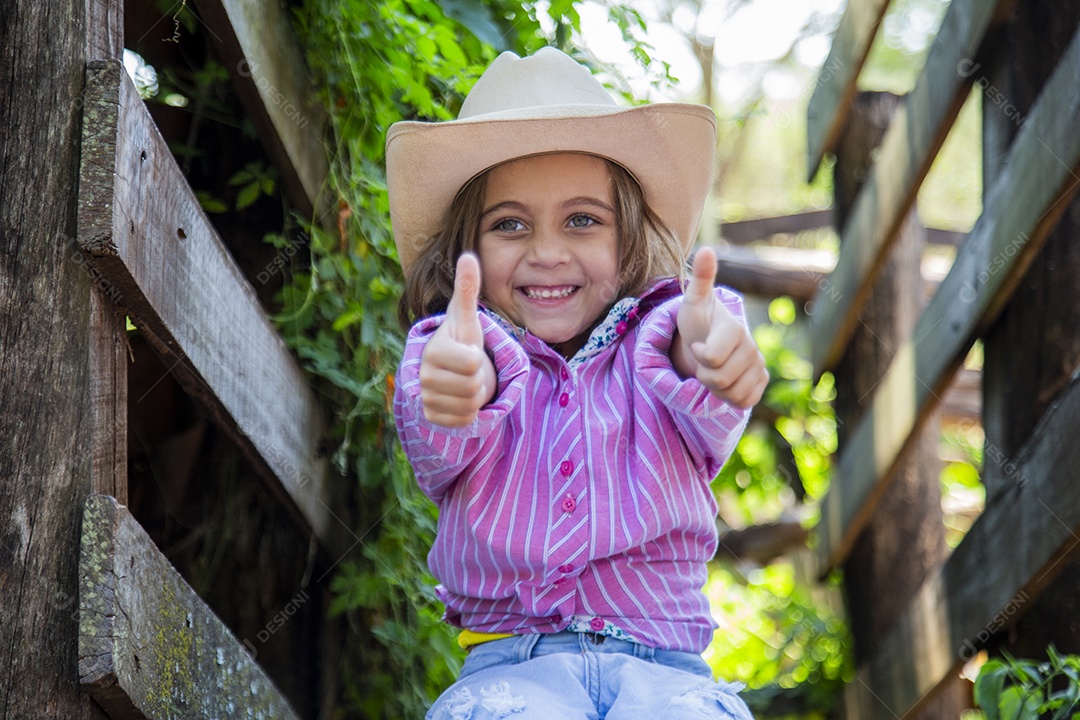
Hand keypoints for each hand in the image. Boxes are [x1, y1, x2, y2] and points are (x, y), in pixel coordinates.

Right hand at [419, 253, 496, 426]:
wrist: (449, 368)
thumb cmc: (461, 339)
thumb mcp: (467, 316)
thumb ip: (468, 288)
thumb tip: (468, 256)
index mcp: (433, 350)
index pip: (472, 363)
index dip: (478, 358)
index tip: (468, 351)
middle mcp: (424, 376)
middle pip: (472, 386)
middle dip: (478, 378)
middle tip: (469, 369)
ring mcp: (426, 398)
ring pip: (469, 405)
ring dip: (475, 395)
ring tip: (465, 381)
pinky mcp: (432, 417)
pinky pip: (463, 421)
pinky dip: (469, 412)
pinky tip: (460, 398)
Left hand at [674, 247, 768, 407]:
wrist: (708, 340)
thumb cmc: (698, 320)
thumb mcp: (693, 301)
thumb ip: (701, 279)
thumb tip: (706, 249)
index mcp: (735, 328)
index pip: (711, 358)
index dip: (698, 356)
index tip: (696, 345)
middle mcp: (752, 347)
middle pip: (719, 379)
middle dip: (703, 374)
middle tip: (702, 360)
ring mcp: (758, 365)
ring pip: (732, 393)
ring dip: (715, 388)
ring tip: (712, 370)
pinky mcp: (761, 382)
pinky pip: (745, 402)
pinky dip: (729, 398)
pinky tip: (725, 383)